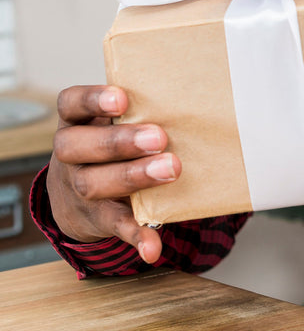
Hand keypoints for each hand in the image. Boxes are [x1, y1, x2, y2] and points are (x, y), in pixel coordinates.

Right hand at [47, 85, 180, 263]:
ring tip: (170, 170)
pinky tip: (153, 246)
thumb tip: (194, 96)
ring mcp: (79, 188)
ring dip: (133, 177)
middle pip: (79, 146)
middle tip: (159, 138)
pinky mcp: (98, 218)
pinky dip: (136, 235)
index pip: (71, 104)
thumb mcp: (113, 122)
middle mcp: (71, 154)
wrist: (77, 195)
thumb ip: (141, 108)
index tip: (122, 99)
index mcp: (77, 122)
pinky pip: (114, 226)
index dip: (92, 100)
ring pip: (92, 183)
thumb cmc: (112, 144)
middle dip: (120, 142)